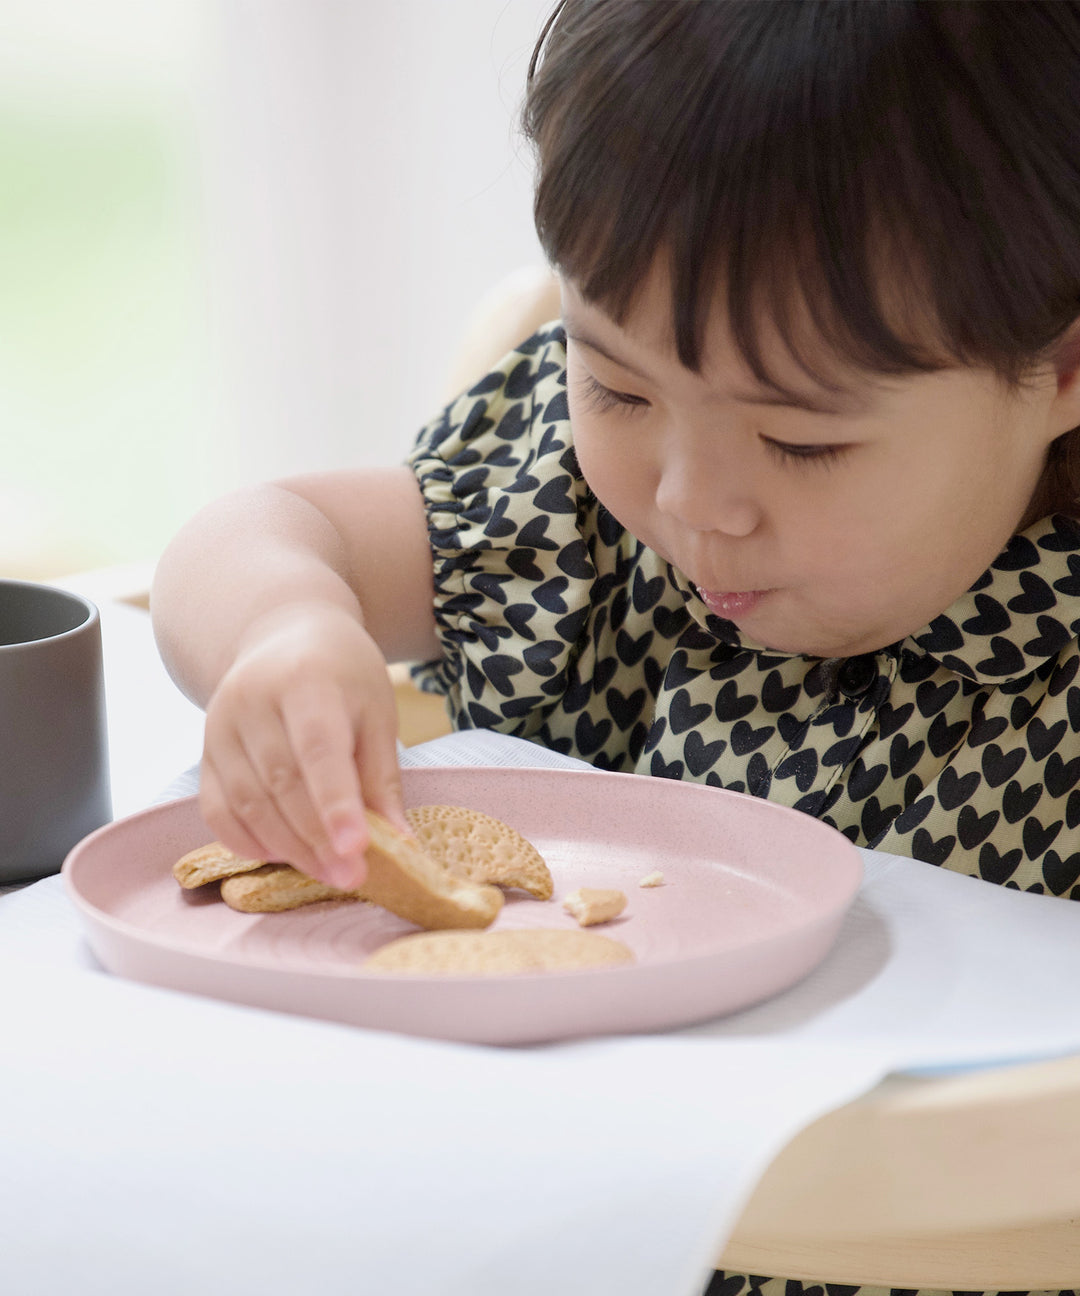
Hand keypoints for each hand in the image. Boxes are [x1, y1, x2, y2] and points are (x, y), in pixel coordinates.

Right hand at [198, 602, 405, 889]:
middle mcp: (251, 700)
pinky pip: (217, 810)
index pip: (317, 748)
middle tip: (352, 876)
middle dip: (317, 838)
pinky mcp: (204, 752)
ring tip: (328, 873)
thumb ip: (381, 776)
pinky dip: (248, 842)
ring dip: (288, 848)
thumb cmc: (342, 676)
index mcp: (305, 680)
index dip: (335, 802)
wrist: (284, 635)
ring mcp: (219, 726)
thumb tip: (397, 844)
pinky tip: (283, 855)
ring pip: (248, 802)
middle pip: (281, 782)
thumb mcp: (376, 711)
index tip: (357, 849)